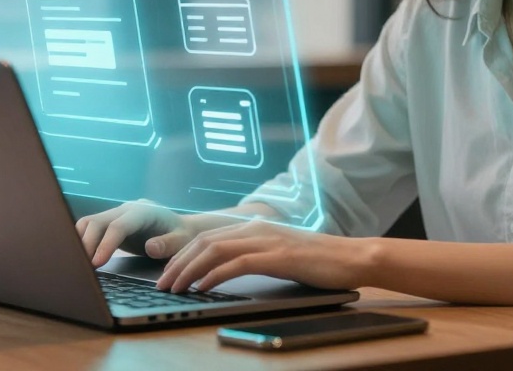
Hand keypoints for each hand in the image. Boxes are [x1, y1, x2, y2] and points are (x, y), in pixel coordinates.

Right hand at [76, 199, 195, 266]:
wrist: (181, 228)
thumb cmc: (183, 236)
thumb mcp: (183, 241)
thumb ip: (169, 244)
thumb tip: (149, 247)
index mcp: (144, 212)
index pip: (119, 226)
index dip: (106, 244)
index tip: (97, 263)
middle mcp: (126, 210)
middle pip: (98, 221)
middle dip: (86, 243)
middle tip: (81, 268)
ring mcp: (116, 215)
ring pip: (89, 223)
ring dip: (80, 241)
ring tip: (78, 264)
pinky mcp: (110, 224)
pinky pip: (90, 229)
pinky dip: (82, 241)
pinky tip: (81, 258)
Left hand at [156, 220, 370, 292]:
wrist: (351, 257)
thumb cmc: (318, 260)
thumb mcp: (280, 252)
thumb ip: (256, 254)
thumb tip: (228, 268)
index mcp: (254, 226)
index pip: (208, 237)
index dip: (183, 254)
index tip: (167, 272)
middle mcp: (256, 228)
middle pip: (204, 242)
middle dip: (178, 263)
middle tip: (161, 283)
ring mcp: (266, 240)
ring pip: (215, 251)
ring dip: (190, 270)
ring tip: (175, 287)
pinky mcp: (277, 256)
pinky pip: (237, 264)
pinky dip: (215, 275)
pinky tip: (203, 286)